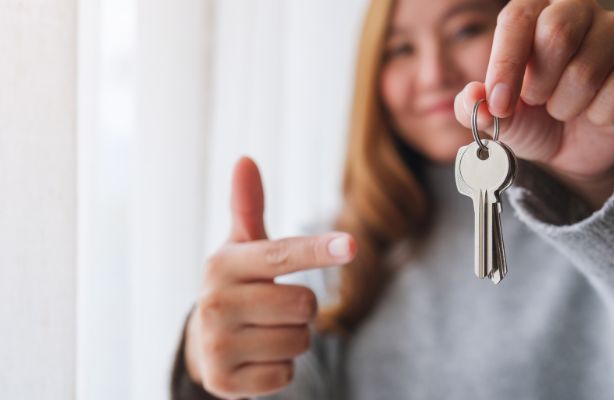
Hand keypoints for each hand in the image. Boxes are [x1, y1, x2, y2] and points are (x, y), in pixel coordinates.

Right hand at [184, 157, 355, 398]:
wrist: (203, 344)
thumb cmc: (236, 286)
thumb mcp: (241, 248)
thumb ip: (248, 207)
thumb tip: (245, 159)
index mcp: (223, 265)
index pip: (282, 254)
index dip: (319, 249)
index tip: (351, 245)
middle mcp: (214, 303)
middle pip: (303, 304)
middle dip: (301, 309)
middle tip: (274, 307)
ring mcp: (217, 345)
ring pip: (299, 341)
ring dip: (293, 339)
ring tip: (265, 332)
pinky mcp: (225, 383)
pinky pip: (286, 374)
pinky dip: (281, 368)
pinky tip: (257, 358)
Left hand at [454, 0, 613, 209]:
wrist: (574, 147)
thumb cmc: (533, 118)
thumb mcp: (498, 117)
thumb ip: (476, 108)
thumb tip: (471, 96)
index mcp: (536, 10)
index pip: (518, 18)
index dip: (506, 64)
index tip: (499, 103)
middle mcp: (579, 9)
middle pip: (557, 31)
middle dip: (539, 83)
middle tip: (537, 101)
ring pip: (587, 70)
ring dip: (567, 106)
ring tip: (565, 108)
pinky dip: (599, 116)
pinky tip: (596, 113)